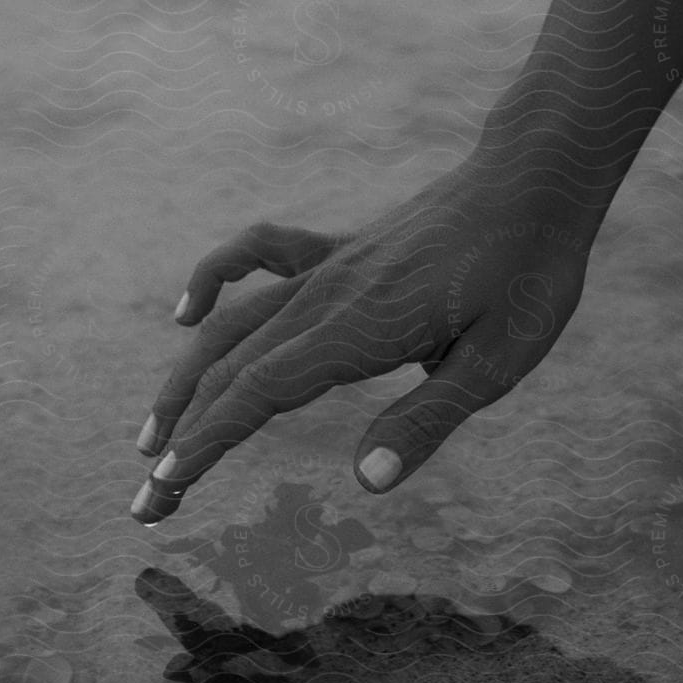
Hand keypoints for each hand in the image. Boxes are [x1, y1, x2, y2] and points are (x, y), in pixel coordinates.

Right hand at [129, 159, 595, 522]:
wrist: (536, 178)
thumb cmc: (530, 274)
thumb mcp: (498, 362)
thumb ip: (427, 421)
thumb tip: (365, 484)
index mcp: (361, 329)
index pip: (260, 395)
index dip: (206, 444)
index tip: (163, 489)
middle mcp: (327, 296)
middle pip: (231, 372)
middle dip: (182, 439)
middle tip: (146, 504)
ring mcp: (328, 269)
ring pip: (231, 326)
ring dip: (184, 383)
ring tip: (148, 439)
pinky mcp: (340, 250)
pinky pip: (256, 256)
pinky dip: (212, 280)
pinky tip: (185, 313)